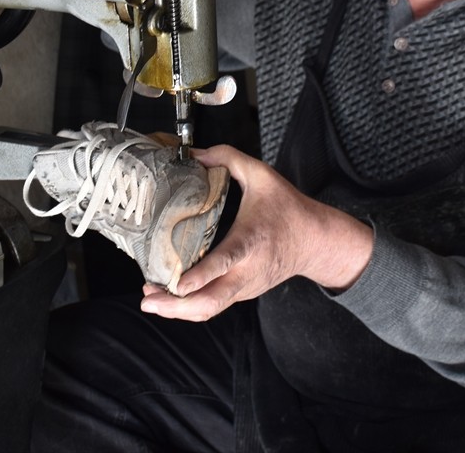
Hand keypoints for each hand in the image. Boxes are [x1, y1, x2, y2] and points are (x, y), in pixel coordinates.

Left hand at [139, 145, 373, 321]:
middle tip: (149, 300)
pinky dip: (191, 306)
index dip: (200, 276)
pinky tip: (170, 297)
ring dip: (179, 311)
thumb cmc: (288, 209)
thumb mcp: (261, 175)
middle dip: (176, 307)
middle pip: (211, 302)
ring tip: (151, 300)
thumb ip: (227, 158)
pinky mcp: (243, 293)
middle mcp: (247, 271)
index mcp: (250, 242)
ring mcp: (245, 287)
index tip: (178, 284)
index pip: (224, 263)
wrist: (316, 241)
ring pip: (211, 309)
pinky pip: (215, 305)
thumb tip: (193, 154)